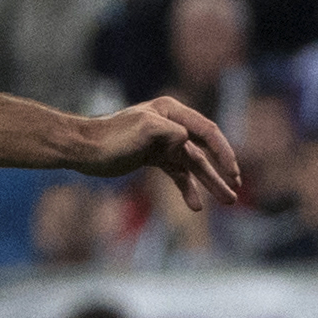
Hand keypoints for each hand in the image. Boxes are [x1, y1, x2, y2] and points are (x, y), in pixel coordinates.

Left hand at [76, 97, 240, 210]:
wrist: (82, 150)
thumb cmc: (111, 137)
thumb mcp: (145, 129)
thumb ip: (172, 132)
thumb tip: (186, 143)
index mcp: (170, 111)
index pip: (207, 131)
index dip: (223, 152)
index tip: (233, 173)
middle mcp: (170, 124)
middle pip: (204, 150)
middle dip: (221, 171)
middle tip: (234, 191)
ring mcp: (162, 142)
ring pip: (193, 164)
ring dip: (209, 182)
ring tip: (228, 201)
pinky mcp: (153, 157)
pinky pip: (177, 173)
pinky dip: (187, 188)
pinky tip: (196, 205)